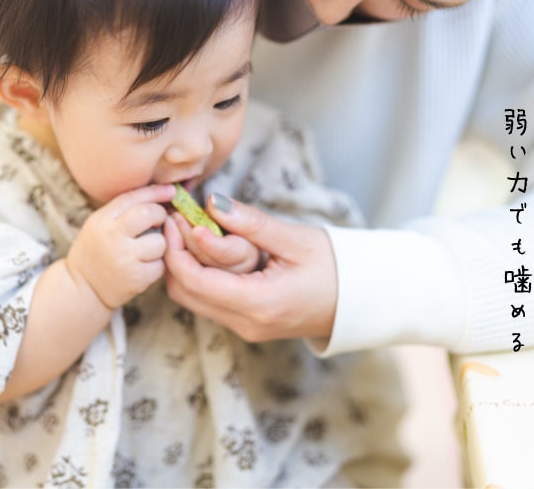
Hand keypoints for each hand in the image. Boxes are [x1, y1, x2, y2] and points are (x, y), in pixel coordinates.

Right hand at [67, 184, 174, 308]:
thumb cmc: (97, 251)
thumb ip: (123, 210)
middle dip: (160, 215)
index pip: (133, 197)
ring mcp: (125, 258)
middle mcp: (112, 236)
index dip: (156, 192)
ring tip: (144, 251)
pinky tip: (143, 267)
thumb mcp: (99, 224)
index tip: (171, 191)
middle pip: (149, 214)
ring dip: (159, 245)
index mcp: (102, 220)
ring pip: (160, 241)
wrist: (83, 288)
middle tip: (158, 222)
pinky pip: (160, 264)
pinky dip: (156, 265)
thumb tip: (160, 194)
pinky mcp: (137, 278)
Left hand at [164, 194, 337, 341]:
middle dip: (174, 257)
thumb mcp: (295, 239)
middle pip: (186, 293)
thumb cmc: (335, 267)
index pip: (195, 282)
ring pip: (194, 300)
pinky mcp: (247, 324)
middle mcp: (247, 323)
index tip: (172, 219)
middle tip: (175, 221)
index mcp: (259, 303)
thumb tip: (212, 203)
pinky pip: (210, 302)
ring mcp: (246, 328)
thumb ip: (251, 223)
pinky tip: (206, 249)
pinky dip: (201, 276)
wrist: (360, 301)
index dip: (175, 250)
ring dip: (185, 266)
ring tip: (189, 229)